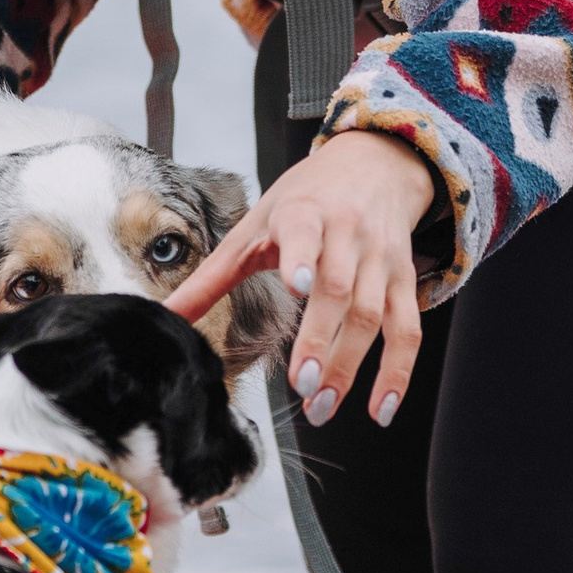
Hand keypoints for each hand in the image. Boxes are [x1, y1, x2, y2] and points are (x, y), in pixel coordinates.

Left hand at [167, 130, 437, 423]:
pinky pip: (407, 330)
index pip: (305, 236)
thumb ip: (211, 277)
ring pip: (374, 316)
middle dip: (321, 341)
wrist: (374, 164)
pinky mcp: (404, 279)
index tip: (296, 286)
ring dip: (351, 366)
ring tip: (323, 406)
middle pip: (340, 291)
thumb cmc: (305, 198)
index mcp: (304, 214)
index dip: (301, 260)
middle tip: (302, 386)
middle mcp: (348, 234)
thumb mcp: (254, 227)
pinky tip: (380, 408)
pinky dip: (398, 372)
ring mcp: (380, 259)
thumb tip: (166, 317)